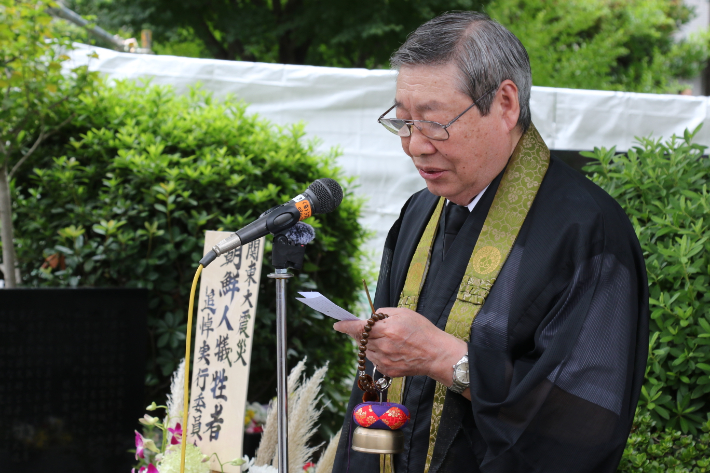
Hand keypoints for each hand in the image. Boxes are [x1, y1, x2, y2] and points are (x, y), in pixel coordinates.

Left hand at [333, 307, 467, 385]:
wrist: (436, 354)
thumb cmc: (423, 331)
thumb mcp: (404, 313)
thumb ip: (383, 314)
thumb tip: (370, 318)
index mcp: (387, 330)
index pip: (358, 328)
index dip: (345, 326)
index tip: (337, 325)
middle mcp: (383, 346)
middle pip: (360, 340)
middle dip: (358, 333)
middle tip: (364, 328)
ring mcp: (384, 361)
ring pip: (366, 350)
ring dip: (368, 343)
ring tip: (383, 338)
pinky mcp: (387, 371)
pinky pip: (374, 360)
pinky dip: (376, 353)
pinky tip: (388, 349)